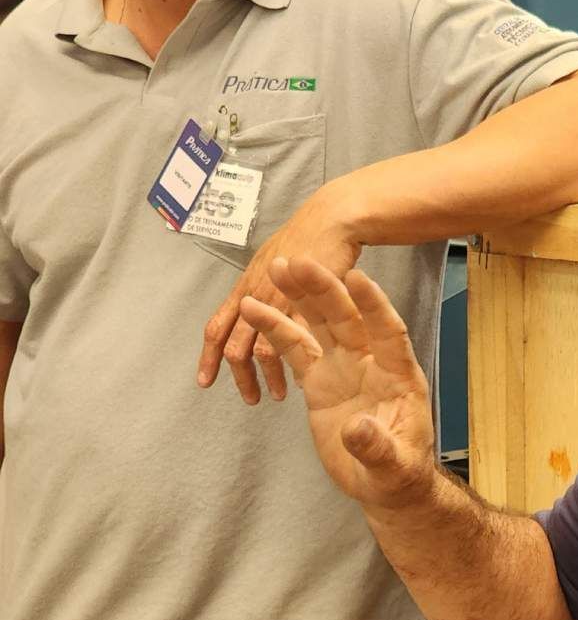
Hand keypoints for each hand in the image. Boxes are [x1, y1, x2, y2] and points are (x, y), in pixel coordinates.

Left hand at [197, 187, 360, 403]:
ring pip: (261, 350)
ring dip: (267, 377)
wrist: (331, 221)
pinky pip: (292, 342)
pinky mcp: (305, 305)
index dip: (207, 358)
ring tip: (274, 396)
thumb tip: (252, 307)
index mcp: (245, 287)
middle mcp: (255, 296)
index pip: (216, 328)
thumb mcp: (271, 262)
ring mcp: (279, 301)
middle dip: (238, 378)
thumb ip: (260, 287)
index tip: (204, 381)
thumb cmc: (305, 238)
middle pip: (234, 346)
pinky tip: (299, 378)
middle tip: (248, 398)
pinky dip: (293, 365)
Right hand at [239, 257, 436, 511]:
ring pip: (319, 323)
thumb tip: (357, 429)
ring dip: (299, 296)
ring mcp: (342, 365)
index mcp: (398, 374)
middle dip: (325, 288)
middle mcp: (370, 360)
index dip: (374, 305)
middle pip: (348, 317)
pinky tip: (254, 307)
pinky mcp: (318, 378)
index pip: (389, 332)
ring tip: (276, 268)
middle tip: (300, 259)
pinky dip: (276, 327)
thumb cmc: (398, 472)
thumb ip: (376, 447)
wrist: (382, 481)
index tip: (357, 276)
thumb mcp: (393, 466)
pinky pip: (295, 347)